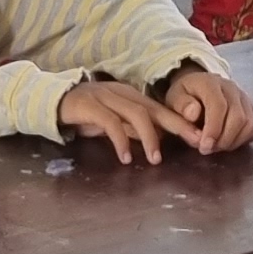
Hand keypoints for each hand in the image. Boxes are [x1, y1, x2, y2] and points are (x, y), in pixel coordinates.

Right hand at [58, 78, 185, 164]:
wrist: (52, 100)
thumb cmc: (86, 113)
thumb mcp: (114, 121)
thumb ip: (132, 128)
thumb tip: (157, 140)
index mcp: (131, 97)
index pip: (162, 109)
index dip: (182, 123)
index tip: (200, 137)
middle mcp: (122, 94)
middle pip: (155, 109)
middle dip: (178, 126)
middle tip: (194, 142)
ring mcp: (106, 98)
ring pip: (136, 114)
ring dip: (149, 137)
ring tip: (155, 159)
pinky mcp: (90, 106)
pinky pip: (110, 123)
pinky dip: (120, 140)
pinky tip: (124, 157)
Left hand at [152, 63, 252, 153]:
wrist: (198, 85)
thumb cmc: (185, 94)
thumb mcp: (174, 97)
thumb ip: (181, 106)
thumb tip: (193, 115)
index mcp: (211, 83)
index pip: (219, 106)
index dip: (213, 129)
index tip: (204, 147)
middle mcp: (232, 88)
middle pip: (238, 117)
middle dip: (223, 139)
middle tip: (208, 150)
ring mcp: (244, 98)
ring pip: (249, 125)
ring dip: (233, 142)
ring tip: (216, 146)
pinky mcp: (251, 109)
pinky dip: (242, 140)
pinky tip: (227, 142)